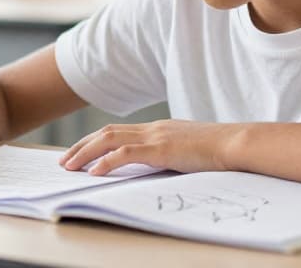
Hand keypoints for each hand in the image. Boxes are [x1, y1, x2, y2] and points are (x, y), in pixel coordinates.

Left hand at [59, 119, 241, 176]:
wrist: (236, 143)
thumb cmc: (219, 151)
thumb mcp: (189, 151)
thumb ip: (171, 155)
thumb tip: (160, 167)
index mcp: (158, 128)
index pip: (118, 131)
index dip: (95, 141)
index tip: (80, 152)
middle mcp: (152, 128)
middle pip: (106, 132)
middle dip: (82, 146)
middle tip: (64, 160)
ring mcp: (156, 136)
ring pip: (109, 140)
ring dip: (85, 153)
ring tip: (69, 166)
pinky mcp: (161, 149)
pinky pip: (125, 153)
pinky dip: (105, 162)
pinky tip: (93, 172)